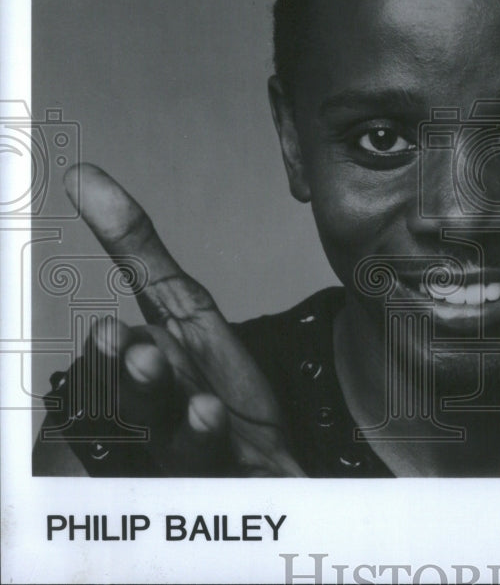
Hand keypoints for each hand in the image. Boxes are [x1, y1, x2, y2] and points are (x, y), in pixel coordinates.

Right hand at [49, 164, 302, 475]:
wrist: (267, 445)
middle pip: (127, 403)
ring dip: (158, 402)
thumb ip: (135, 249)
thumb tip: (82, 175)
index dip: (104, 357)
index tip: (110, 334)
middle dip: (126, 377)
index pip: (106, 365)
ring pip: (160, 433)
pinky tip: (209, 412)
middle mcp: (150, 416)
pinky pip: (209, 464)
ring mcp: (184, 450)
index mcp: (136, 372)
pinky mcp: (221, 475)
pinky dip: (203, 438)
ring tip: (161, 368)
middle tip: (132, 350)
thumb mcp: (183, 306)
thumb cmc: (213, 379)